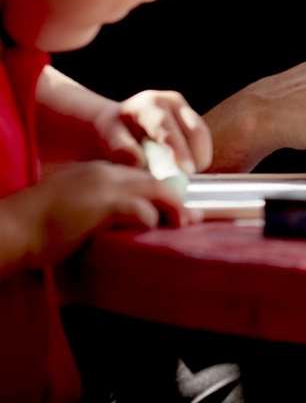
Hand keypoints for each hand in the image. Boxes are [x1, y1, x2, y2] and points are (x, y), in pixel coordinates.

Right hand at [14, 162, 189, 267]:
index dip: (159, 192)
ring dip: (174, 209)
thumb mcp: (69, 209)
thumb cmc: (33, 228)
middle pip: (153, 179)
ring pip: (156, 190)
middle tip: (190, 217)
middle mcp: (103, 172)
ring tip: (183, 225)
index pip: (138, 175)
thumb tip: (121, 225)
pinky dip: (152, 220)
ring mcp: (103, 186)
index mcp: (95, 171)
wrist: (9, 230)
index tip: (173, 207)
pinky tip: (154, 231)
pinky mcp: (101, 205)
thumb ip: (95, 210)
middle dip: (176, 198)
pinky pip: (140, 210)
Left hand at [91, 91, 211, 174]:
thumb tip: (140, 163)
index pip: (169, 129)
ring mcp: (185, 108)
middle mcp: (172, 101)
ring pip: (203, 136)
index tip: (186, 172)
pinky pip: (203, 140)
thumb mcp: (108, 138)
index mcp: (150, 104)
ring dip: (199, 158)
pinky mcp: (192, 118)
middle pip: (195, 130)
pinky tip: (187, 169)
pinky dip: (198, 156)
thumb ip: (122, 149)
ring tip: (186, 177)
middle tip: (189, 180)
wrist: (116, 122)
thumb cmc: (110, 133)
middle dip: (196, 157)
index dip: (179, 151)